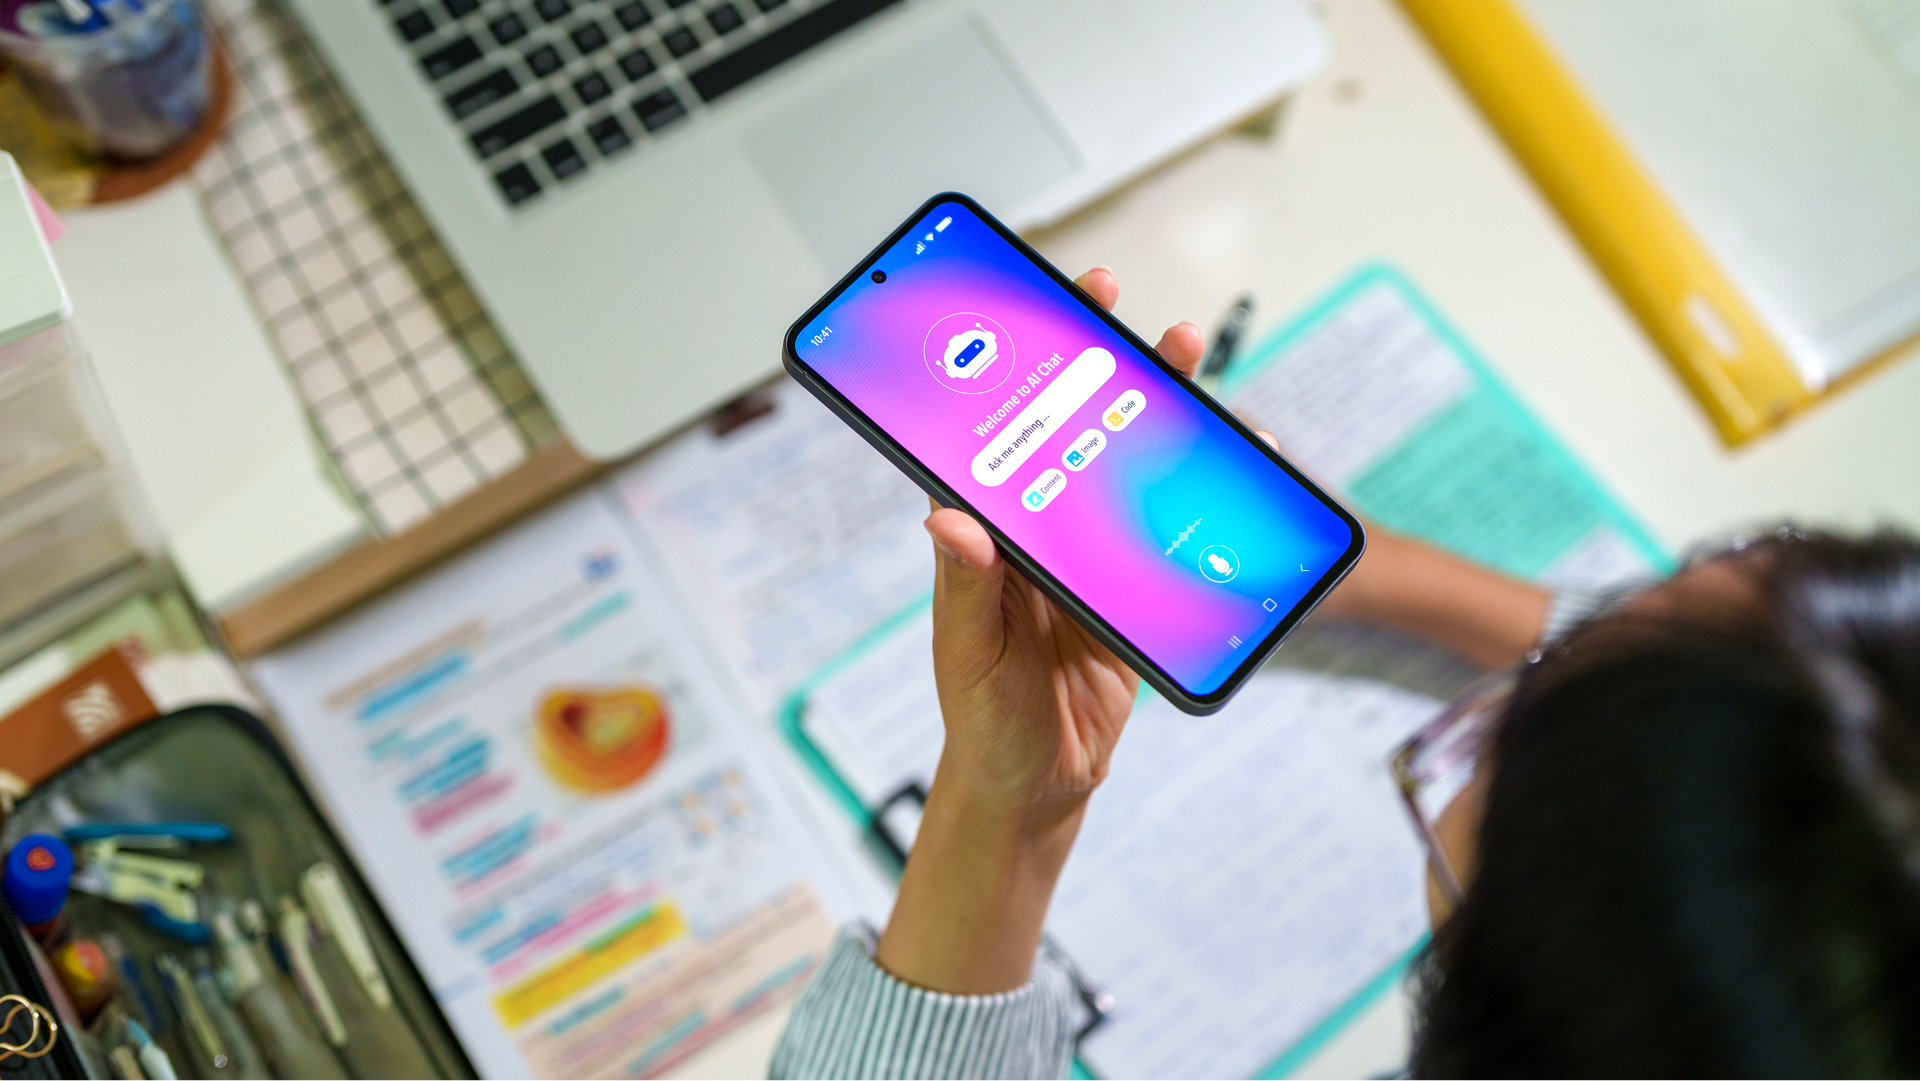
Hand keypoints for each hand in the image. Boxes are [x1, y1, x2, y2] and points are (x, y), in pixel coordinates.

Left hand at [920, 268, 1204, 807]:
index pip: (1005, 434)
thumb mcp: (970, 652)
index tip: (1055, 307)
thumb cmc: (982, 720)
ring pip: (1128, 472)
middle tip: (1138, 318)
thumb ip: (967, 586)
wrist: (1036, 787)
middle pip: (1077, 434)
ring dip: (1161, 420)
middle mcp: (1038, 534)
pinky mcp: (1132, 593)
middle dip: (1108, 370)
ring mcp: (1089, 560)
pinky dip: (1205, 497)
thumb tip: (948, 515)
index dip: (1029, 366)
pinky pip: (1170, 531)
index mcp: (988, 536)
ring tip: (1191, 365)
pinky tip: (1237, 464)